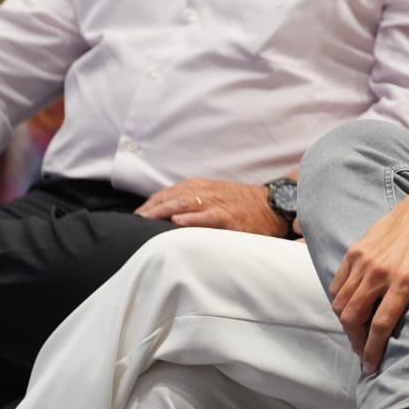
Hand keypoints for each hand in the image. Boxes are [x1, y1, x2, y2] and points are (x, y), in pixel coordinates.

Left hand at [135, 177, 286, 235]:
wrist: (273, 205)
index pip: (168, 193)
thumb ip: (193, 200)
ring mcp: (218, 204)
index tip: (136, 217)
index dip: (150, 204)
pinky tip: (178, 221)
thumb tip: (166, 214)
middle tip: (134, 221)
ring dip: (163, 211)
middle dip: (151, 209)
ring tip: (146, 220)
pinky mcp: (229, 218)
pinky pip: (208, 217)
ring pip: (185, 204)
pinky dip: (192, 218)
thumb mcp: (215, 195)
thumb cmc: (242, 204)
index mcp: (201, 187)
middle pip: (171, 197)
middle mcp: (206, 192)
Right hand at [328, 186, 408, 373]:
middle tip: (362, 353)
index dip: (373, 350)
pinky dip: (340, 301)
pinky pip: (338, 283)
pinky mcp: (356, 250)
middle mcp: (380, 270)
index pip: (380, 325)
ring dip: (346, 323)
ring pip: (341, 301)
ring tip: (356, 335)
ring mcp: (365, 259)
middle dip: (355, 341)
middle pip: (353, 316)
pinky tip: (350, 310)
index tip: (371, 367)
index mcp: (406, 280)